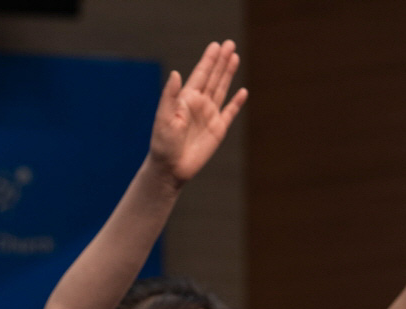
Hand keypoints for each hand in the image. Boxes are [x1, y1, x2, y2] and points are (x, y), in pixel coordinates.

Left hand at [146, 40, 246, 186]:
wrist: (170, 168)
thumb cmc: (163, 144)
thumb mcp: (163, 118)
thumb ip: (170, 96)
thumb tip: (176, 73)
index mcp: (186, 99)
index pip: (200, 74)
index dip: (208, 60)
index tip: (216, 45)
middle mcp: (198, 105)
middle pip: (213, 77)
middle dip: (221, 61)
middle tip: (230, 43)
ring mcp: (209, 116)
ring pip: (222, 90)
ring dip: (228, 74)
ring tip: (235, 57)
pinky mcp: (217, 130)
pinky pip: (229, 113)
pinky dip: (236, 102)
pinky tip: (243, 92)